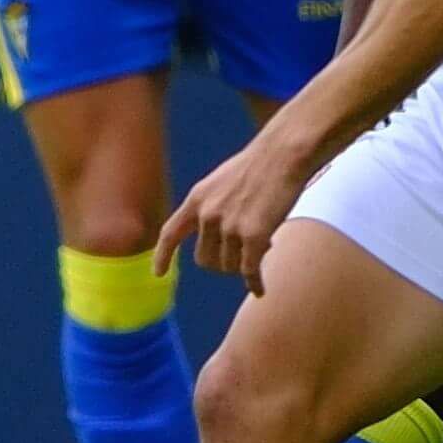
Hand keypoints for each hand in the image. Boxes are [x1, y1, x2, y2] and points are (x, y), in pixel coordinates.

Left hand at [155, 134, 309, 294]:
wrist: (284, 153)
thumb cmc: (260, 164)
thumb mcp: (222, 181)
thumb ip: (213, 207)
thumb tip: (218, 239)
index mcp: (197, 199)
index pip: (171, 233)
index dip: (163, 255)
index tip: (158, 273)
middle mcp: (208, 215)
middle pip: (205, 260)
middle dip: (222, 262)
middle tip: (243, 254)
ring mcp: (229, 226)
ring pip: (229, 266)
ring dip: (244, 264)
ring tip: (264, 246)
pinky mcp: (253, 236)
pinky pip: (248, 271)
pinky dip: (254, 283)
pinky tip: (259, 289)